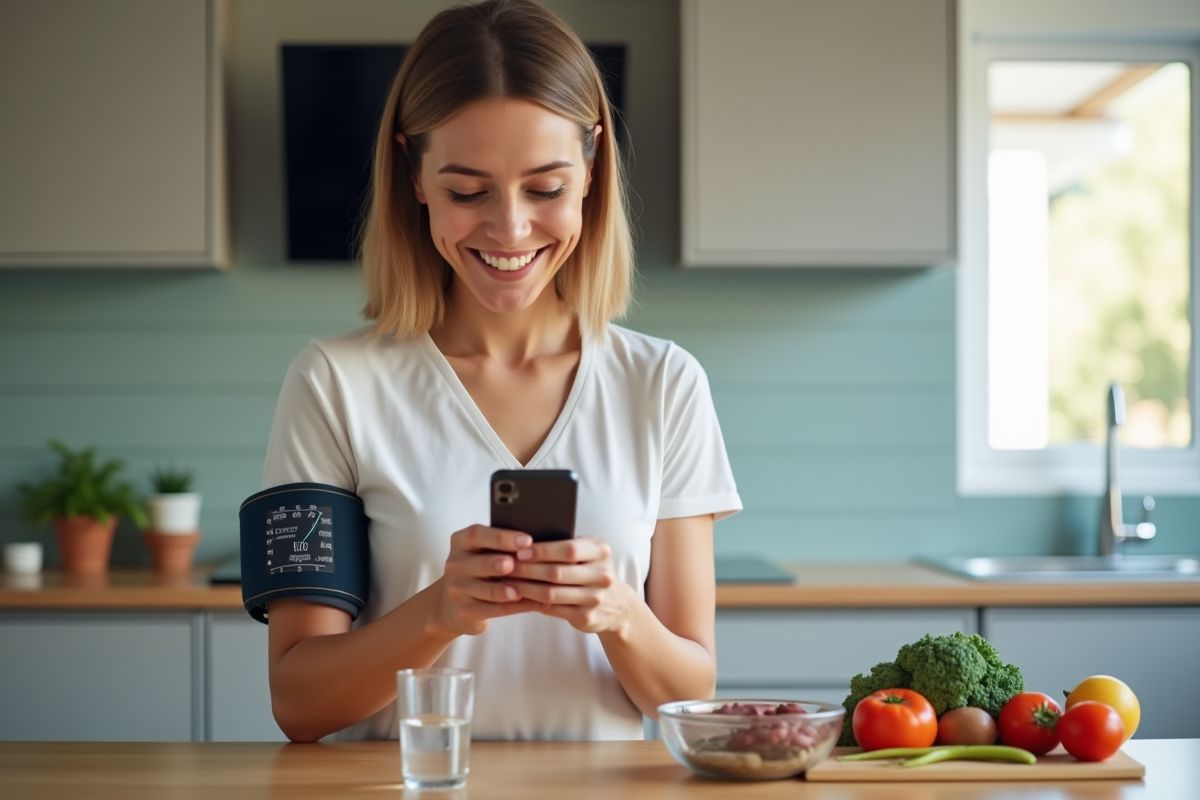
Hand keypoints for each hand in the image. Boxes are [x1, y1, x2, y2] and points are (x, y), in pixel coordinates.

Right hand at [434, 524, 543, 636]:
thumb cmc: (480, 568)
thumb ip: (502, 545)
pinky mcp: (466, 611)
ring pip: (485, 590)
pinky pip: (491, 610)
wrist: (453, 603)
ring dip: (504, 590)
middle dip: (497, 563)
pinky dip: (512, 607)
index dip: (501, 537)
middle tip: (516, 563)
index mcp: (461, 542)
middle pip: (478, 562)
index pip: (476, 534)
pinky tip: (530, 603)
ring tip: (522, 590)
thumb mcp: (483, 552)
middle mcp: (455, 564)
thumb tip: (535, 543)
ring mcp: (458, 590)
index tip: (527, 540)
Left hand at [507, 536, 635, 633]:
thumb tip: (523, 541)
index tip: (519, 551)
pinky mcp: (586, 617)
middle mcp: (601, 575)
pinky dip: (532, 603)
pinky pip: (552, 609)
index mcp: (600, 551)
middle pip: (557, 572)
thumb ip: (564, 546)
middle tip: (505, 567)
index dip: (541, 551)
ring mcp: (595, 598)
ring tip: (506, 582)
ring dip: (525, 588)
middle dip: (527, 569)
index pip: (568, 550)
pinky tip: (518, 597)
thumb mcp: (588, 553)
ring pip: (551, 593)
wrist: (617, 605)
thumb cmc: (591, 571)